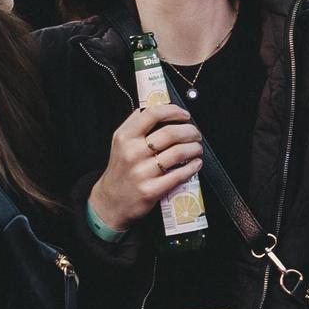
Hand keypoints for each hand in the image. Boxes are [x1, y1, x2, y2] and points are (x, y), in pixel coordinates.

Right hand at [88, 102, 204, 230]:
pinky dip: (192, 167)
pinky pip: (178, 175)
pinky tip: (196, 163)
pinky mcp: (151, 190)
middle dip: (190, 131)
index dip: (173, 111)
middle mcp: (132, 153)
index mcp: (125, 137)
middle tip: (196, 133)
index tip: (185, 115)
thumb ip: (135, 123)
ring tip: (197, 148)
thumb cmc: (120, 169)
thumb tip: (157, 107)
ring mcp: (142, 172)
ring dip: (194, 148)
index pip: (152, 114)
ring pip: (178, 153)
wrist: (111, 201)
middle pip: (170, 133)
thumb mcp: (120, 142)